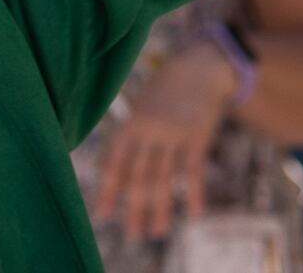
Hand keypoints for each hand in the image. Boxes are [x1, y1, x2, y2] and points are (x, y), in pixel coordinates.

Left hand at [91, 46, 239, 242]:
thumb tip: (116, 173)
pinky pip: (194, 170)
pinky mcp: (198, 136)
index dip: (108, 189)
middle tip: (132, 234)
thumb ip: (130, 137)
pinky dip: (193, 193)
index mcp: (131, 123)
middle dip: (134, 207)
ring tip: (156, 231)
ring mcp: (174, 133)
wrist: (199, 68)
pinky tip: (192, 213)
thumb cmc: (165, 91)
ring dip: (160, 207)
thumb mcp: (141, 107)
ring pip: (165, 177)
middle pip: (139, 175)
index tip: (102, 215)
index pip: (115, 162)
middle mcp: (150, 129)